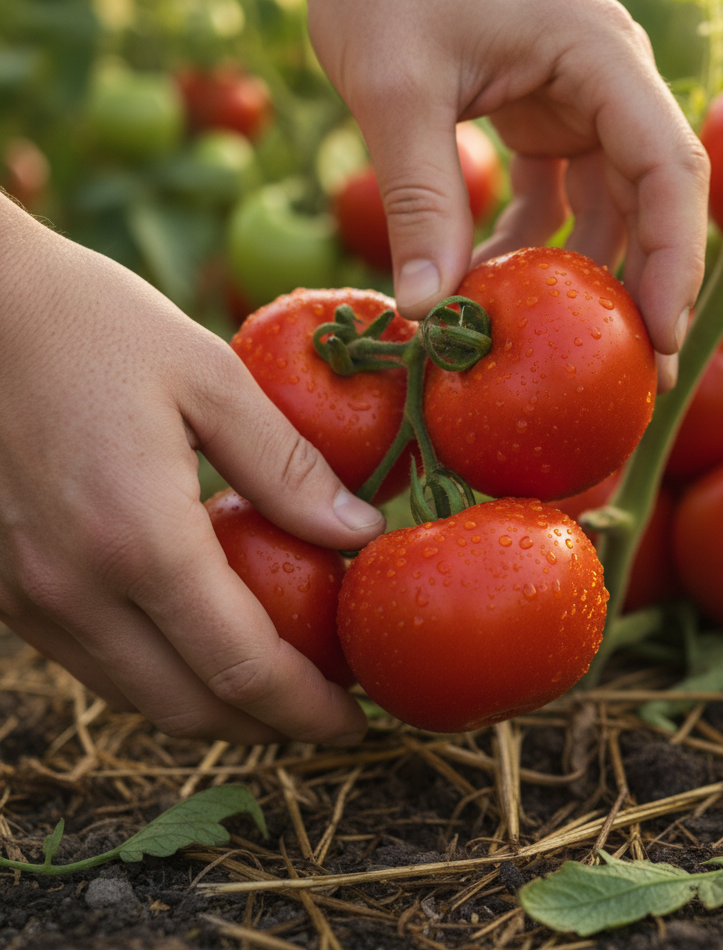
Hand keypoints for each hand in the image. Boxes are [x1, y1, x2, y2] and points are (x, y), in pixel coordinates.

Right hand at [0, 198, 382, 744]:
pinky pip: (94, 659)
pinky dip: (158, 674)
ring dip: (213, 707)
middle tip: (325, 713)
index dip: (306, 708)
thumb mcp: (209, 377)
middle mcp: (73, 588)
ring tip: (275, 689)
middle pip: (188, 705)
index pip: (242, 666)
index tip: (355, 721)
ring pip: (135, 694)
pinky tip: (199, 643)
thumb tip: (360, 532)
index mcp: (137, 540)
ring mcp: (26, 595)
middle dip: (267, 725)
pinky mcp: (3, 585)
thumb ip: (287, 467)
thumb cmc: (92, 323)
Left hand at [275, 0, 708, 388]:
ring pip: (610, 209)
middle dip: (644, 286)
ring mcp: (580, 103)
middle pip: (654, 200)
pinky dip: (529, 247)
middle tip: (635, 375)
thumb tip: (427, 313)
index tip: (662, 341)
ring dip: (579, 275)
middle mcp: (609, 82)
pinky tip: (484, 283)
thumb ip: (418, 199)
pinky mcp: (545, 121)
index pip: (668, 170)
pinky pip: (558, 201)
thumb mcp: (396, 90)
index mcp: (600, 57)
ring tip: (546, 342)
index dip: (675, 261)